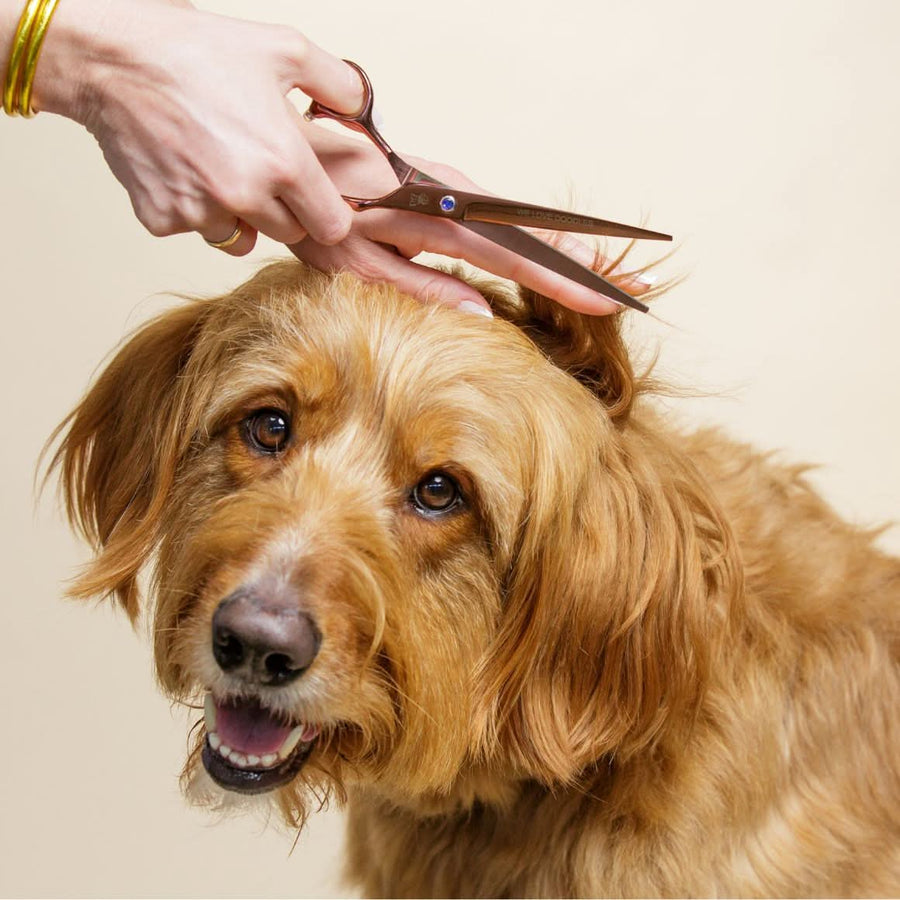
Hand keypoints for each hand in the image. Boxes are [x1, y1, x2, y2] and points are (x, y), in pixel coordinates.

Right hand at [31, 0, 363, 249]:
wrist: (113, 58)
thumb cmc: (197, 50)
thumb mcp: (285, 49)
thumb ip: (341, 85)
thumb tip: (367, 113)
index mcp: (284, 162)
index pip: (332, 226)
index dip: (328, 214)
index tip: (317, 199)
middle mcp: (245, 195)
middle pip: (289, 233)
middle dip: (284, 209)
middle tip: (263, 169)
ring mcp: (201, 211)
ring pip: (243, 238)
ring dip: (241, 214)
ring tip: (222, 166)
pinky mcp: (163, 219)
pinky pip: (195, 230)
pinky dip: (194, 209)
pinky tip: (185, 168)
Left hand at [291, 119, 650, 315]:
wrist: (296, 155)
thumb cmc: (319, 211)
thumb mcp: (359, 261)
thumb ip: (423, 288)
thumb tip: (486, 317)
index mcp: (435, 214)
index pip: (513, 253)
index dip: (561, 278)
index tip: (603, 297)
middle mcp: (456, 193)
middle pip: (533, 232)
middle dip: (585, 263)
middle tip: (633, 289)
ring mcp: (456, 185)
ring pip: (524, 221)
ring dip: (569, 249)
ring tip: (613, 276)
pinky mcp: (451, 186)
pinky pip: (505, 215)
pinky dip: (539, 236)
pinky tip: (563, 254)